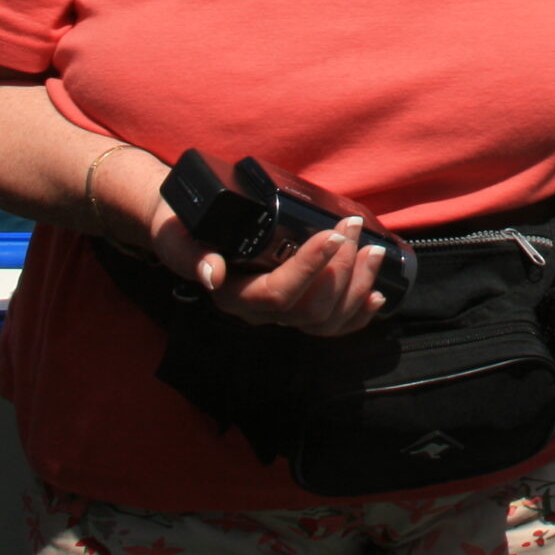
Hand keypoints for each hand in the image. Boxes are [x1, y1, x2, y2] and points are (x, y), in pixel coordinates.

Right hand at [145, 203, 387, 337]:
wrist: (185, 231)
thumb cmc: (182, 229)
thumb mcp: (177, 238)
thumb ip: (190, 254)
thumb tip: (212, 273)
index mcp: (234, 296)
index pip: (278, 293)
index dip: (310, 267)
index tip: (332, 234)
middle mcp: (259, 312)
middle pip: (310, 308)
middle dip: (341, 269)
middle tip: (353, 229)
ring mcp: (281, 313)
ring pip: (327, 320)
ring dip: (357, 287)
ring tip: (374, 251)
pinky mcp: (296, 306)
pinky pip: (332, 326)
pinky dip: (359, 314)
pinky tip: (378, 295)